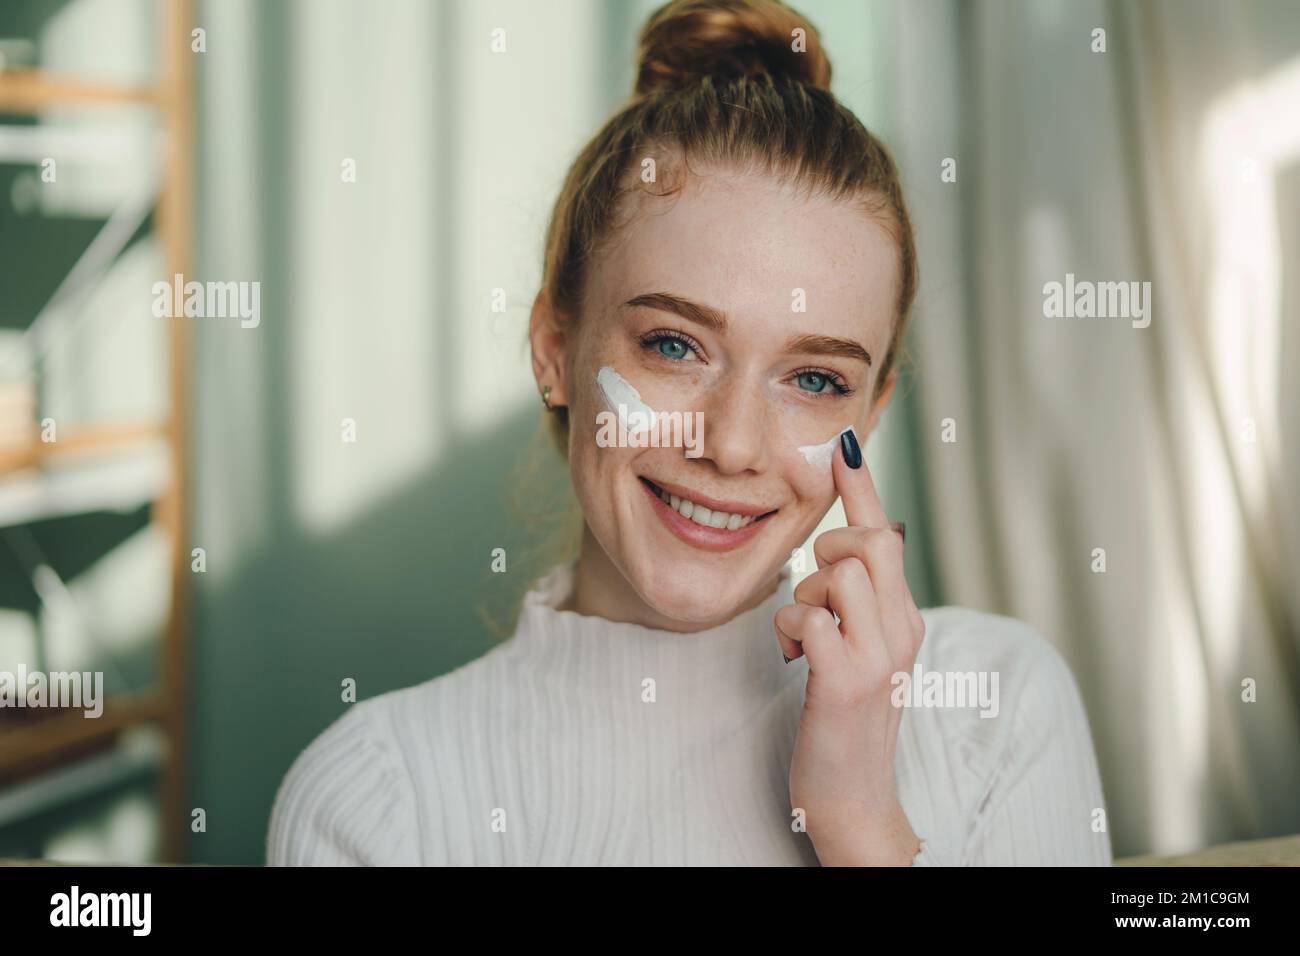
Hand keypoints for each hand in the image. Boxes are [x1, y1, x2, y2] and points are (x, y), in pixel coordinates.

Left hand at [775, 429, 926, 865]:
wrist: (852, 794)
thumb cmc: (844, 715)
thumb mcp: (860, 648)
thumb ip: (854, 600)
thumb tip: (837, 546)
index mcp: (904, 616)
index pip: (885, 534)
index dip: (861, 486)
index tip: (843, 444)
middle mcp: (902, 629)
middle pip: (870, 540)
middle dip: (828, 548)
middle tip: (814, 590)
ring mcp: (878, 657)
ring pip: (840, 572)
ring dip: (806, 594)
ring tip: (806, 635)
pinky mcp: (845, 683)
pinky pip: (811, 618)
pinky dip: (791, 630)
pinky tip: (796, 659)